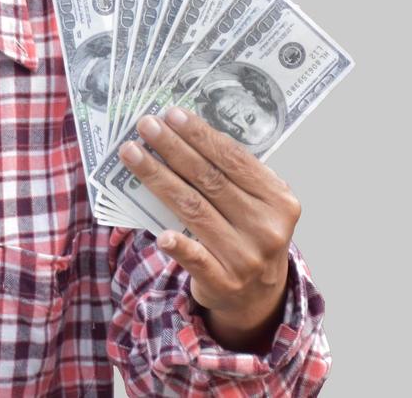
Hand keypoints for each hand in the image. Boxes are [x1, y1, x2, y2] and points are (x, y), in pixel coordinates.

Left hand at [116, 107, 300, 349]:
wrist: (258, 296)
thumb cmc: (250, 235)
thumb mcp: (259, 205)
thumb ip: (235, 178)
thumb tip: (185, 135)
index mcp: (279, 200)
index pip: (234, 160)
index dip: (201, 136)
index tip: (172, 115)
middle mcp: (267, 228)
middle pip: (210, 180)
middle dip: (173, 148)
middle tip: (146, 126)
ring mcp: (247, 257)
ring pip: (194, 210)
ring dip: (158, 179)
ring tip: (132, 154)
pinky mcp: (224, 283)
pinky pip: (196, 260)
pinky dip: (179, 245)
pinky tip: (158, 234)